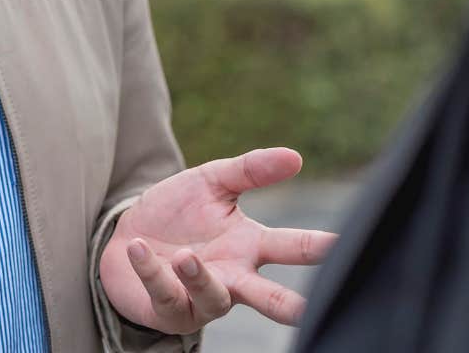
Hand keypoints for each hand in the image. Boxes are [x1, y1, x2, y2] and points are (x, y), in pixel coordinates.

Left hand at [100, 148, 336, 332]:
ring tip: (185, 256)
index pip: (293, 247)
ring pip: (213, 298)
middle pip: (267, 296)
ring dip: (200, 277)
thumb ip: (250, 170)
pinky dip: (152, 271)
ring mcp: (202, 298)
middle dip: (286, 305)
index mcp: (250, 246)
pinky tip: (138, 248)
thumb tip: (296, 157)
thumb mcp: (211, 182)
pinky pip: (165, 294)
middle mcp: (233, 277)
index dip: (319, 247)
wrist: (125, 235)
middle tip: (304, 311)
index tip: (343, 245)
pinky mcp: (169, 310)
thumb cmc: (177, 213)